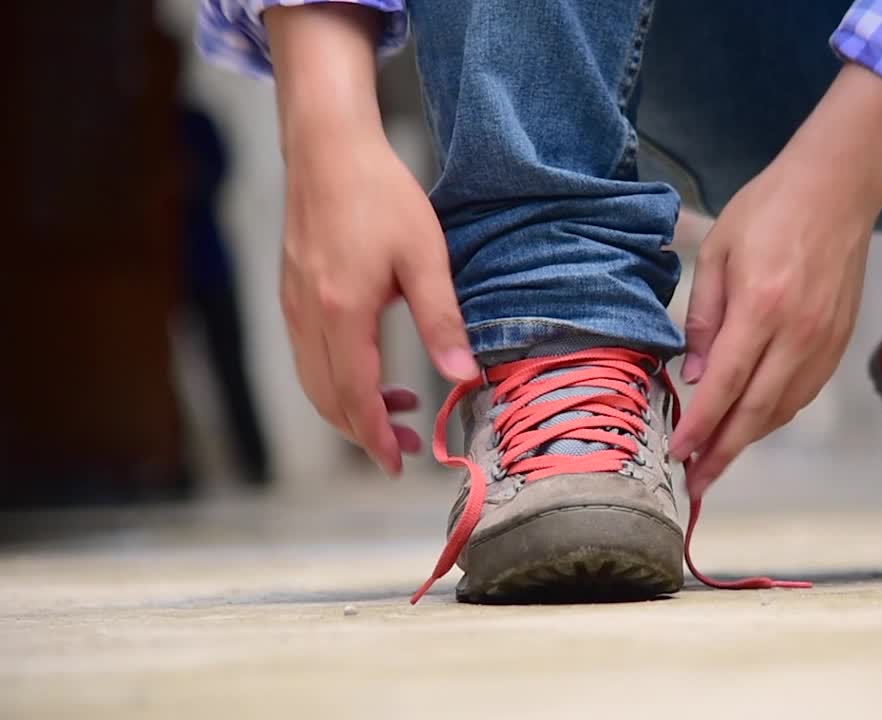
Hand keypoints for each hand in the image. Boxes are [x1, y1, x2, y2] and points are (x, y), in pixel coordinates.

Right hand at [280, 137, 477, 475]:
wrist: (328, 148)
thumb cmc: (380, 195)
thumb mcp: (425, 258)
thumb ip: (442, 321)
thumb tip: (463, 377)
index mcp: (342, 313)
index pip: (355, 398)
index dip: (376, 438)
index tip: (399, 464)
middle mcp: (308, 316)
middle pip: (328, 400)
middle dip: (365, 432)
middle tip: (408, 445)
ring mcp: (293, 305)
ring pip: (314, 381)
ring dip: (351, 406)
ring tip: (399, 408)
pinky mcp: (291, 293)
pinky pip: (308, 356)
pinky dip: (336, 379)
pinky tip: (371, 368)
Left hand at [669, 64, 881, 493]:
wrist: (837, 188)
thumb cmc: (769, 210)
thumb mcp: (716, 254)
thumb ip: (702, 318)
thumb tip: (694, 377)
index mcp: (762, 307)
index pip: (724, 385)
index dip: (700, 427)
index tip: (678, 455)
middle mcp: (798, 333)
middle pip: (757, 413)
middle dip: (723, 453)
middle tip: (695, 484)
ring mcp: (825, 340)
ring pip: (783, 409)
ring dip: (749, 439)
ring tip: (717, 459)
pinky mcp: (839, 341)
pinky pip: (804, 393)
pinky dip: (776, 415)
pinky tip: (753, 422)